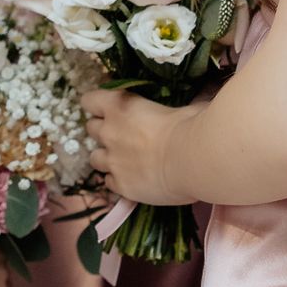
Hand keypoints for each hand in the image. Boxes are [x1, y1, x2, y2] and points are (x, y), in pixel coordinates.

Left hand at [83, 86, 191, 207]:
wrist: (196, 160)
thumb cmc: (192, 125)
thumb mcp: (181, 107)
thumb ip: (172, 109)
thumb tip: (187, 110)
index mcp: (120, 105)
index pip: (90, 100)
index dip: (97, 105)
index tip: (107, 109)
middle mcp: (109, 132)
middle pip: (91, 129)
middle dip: (103, 131)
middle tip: (122, 136)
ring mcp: (112, 161)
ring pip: (94, 158)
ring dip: (106, 158)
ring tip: (125, 161)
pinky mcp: (121, 185)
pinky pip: (109, 182)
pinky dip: (118, 181)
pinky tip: (134, 180)